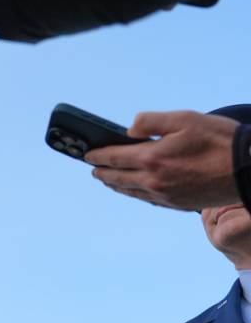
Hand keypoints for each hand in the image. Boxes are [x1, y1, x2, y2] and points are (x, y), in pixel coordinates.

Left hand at [85, 111, 240, 210]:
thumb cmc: (219, 140)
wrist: (249, 169)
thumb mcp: (185, 119)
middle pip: (118, 178)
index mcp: (152, 158)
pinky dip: (135, 193)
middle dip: (102, 172)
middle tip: (93, 168)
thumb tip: (129, 129)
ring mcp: (164, 195)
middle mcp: (153, 181)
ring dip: (116, 184)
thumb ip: (152, 121)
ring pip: (131, 191)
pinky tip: (135, 190)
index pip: (114, 157)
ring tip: (108, 178)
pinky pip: (147, 199)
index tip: (87, 154)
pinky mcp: (177, 204)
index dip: (98, 155)